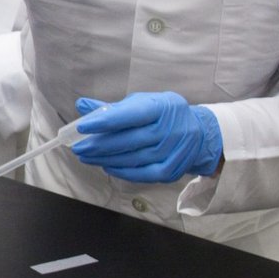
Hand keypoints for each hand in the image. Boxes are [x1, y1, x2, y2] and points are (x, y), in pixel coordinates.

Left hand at [70, 92, 223, 182]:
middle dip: (100, 145)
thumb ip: (112, 107)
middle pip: (130, 140)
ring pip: (133, 159)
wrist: (199, 133)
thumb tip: (82, 105)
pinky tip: (107, 166)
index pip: (130, 115)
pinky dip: (122, 172)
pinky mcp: (172, 170)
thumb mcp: (142, 103)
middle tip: (78, 147)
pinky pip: (143, 174)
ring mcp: (173, 151)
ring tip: (86, 157)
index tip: (82, 126)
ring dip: (106, 159)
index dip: (105, 121)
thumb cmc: (163, 115)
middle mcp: (169, 129)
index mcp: (160, 107)